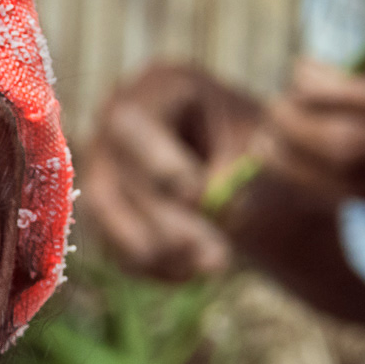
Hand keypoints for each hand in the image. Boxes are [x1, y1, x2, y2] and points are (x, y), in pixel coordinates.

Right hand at [81, 62, 264, 278]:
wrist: (253, 175)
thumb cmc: (261, 148)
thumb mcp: (262, 148)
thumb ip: (238, 169)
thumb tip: (208, 203)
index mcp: (158, 87)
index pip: (138, 125)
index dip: (162, 163)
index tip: (196, 196)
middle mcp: (115, 124)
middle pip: (119, 173)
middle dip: (167, 221)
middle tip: (216, 258)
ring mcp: (102, 167)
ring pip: (106, 213)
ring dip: (155, 250)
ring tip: (210, 268)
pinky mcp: (103, 211)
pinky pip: (110, 244)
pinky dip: (150, 266)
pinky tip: (192, 276)